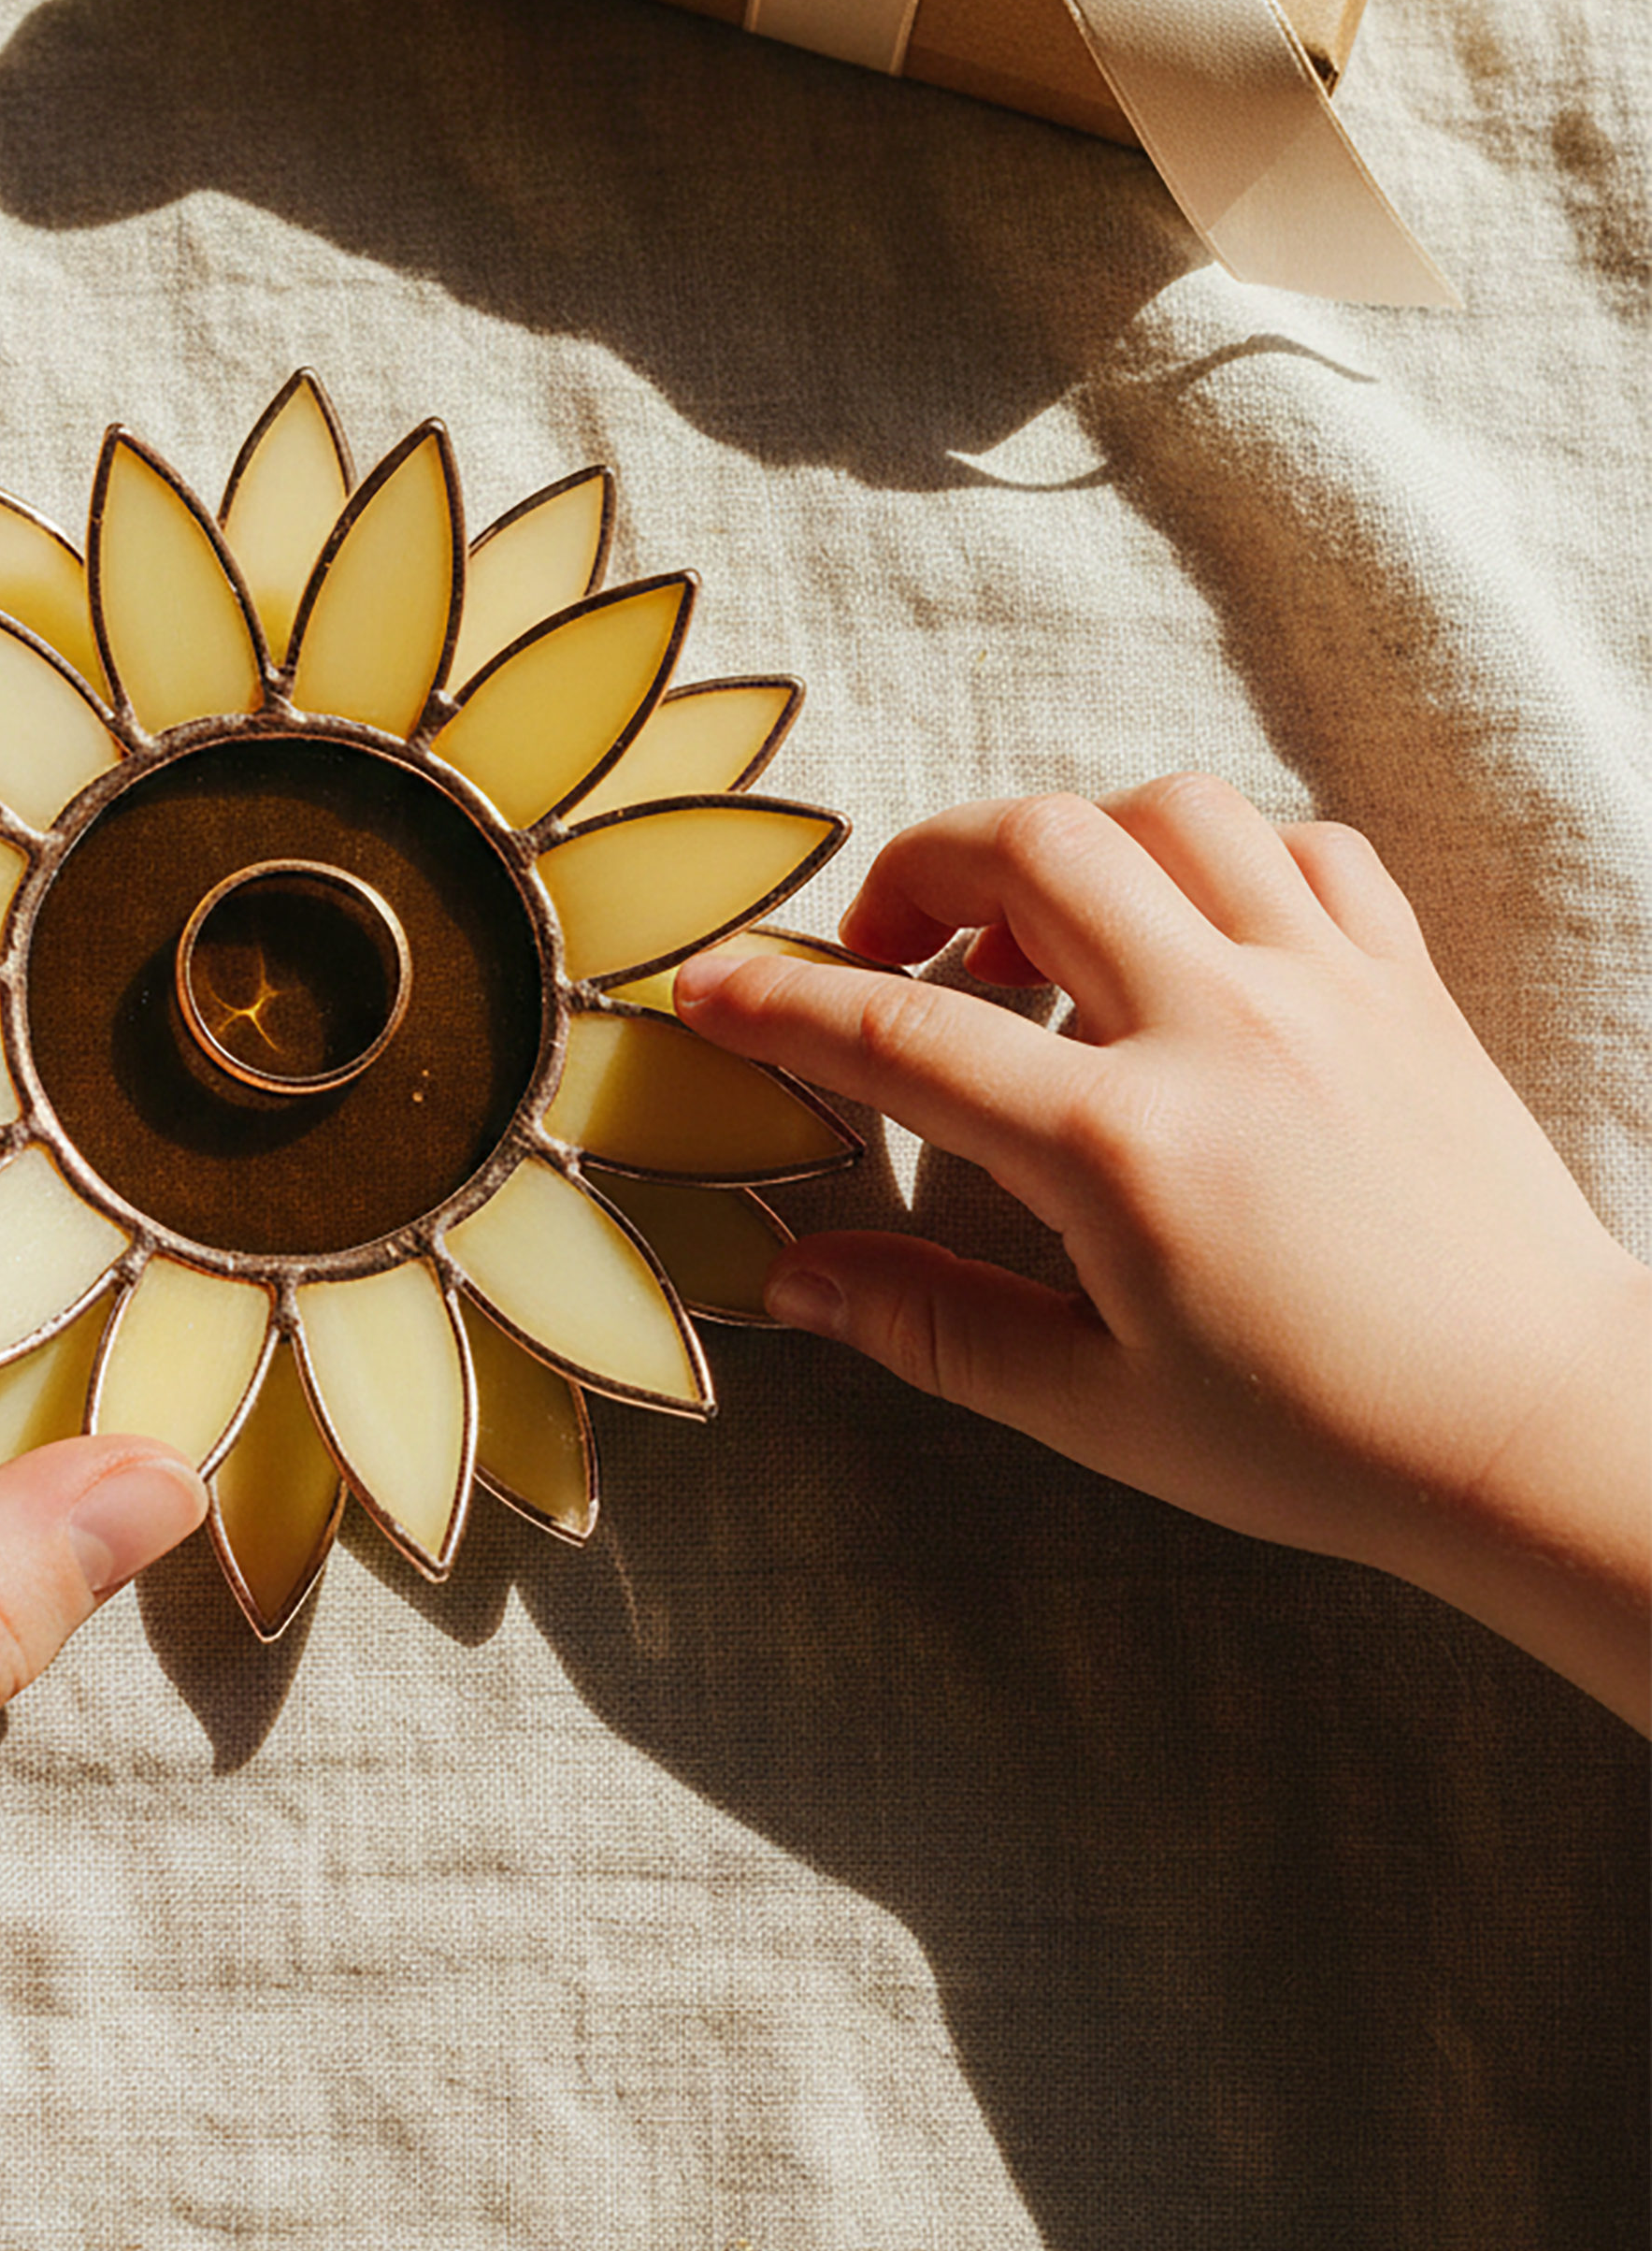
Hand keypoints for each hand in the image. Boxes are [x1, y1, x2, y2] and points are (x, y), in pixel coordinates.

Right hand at [675, 775, 1651, 1732]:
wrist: (1539, 1429)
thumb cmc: (1321, 1438)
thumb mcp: (1094, 1405)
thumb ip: (931, 1324)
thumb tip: (792, 1281)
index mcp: (1124, 1146)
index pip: (906, 1033)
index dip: (782, 998)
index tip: (710, 984)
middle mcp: (1219, 1030)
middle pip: (1032, 848)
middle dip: (922, 867)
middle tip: (889, 944)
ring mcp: (1324, 989)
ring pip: (1167, 812)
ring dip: (1070, 842)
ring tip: (1036, 935)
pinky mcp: (1403, 983)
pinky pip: (1301, 847)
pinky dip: (1217, 858)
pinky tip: (1183, 936)